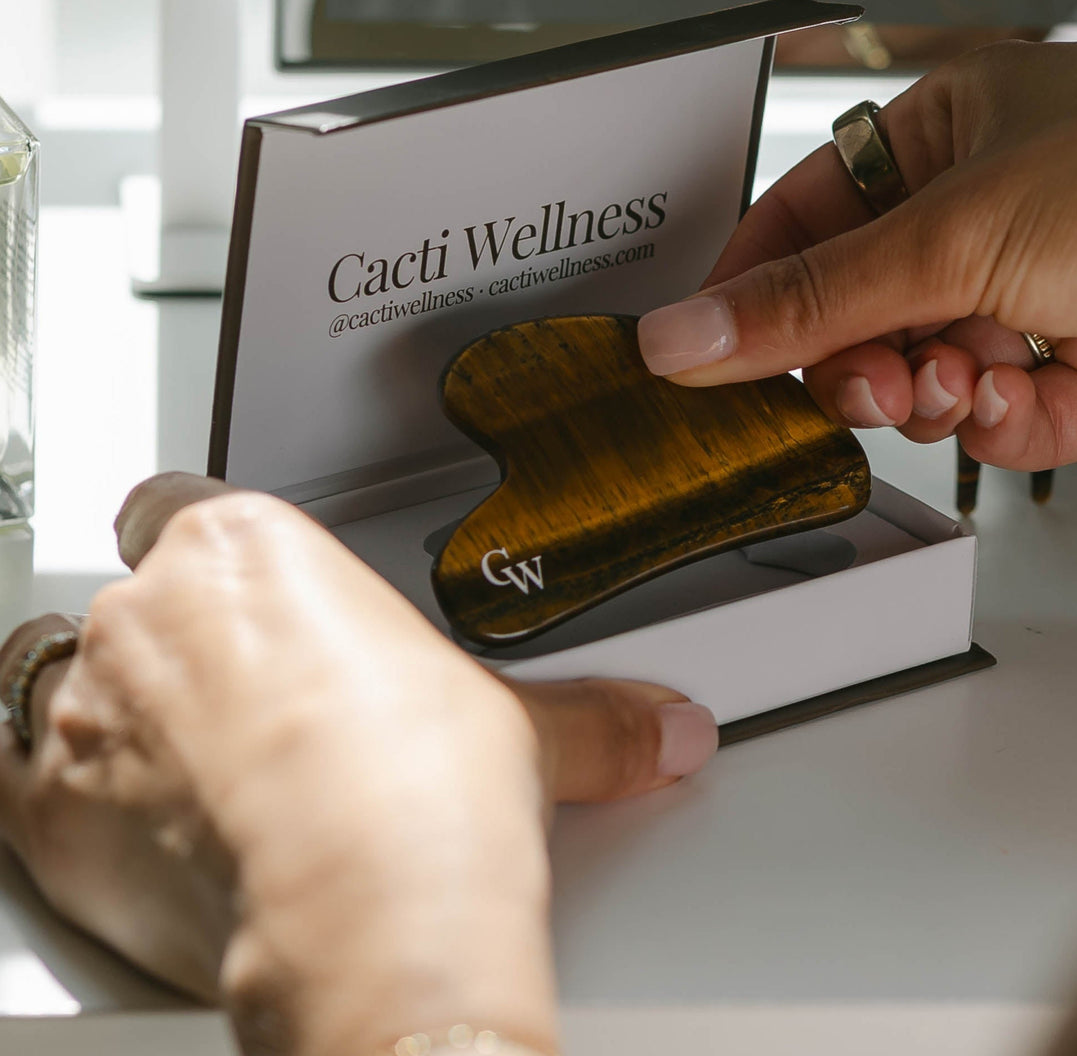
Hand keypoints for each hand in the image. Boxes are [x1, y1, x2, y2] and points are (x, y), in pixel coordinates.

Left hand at [0, 475, 718, 1055]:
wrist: (371, 915)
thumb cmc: (423, 790)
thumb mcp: (516, 728)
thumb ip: (592, 717)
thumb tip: (666, 727)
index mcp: (253, 548)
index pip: (185, 505)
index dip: (213, 554)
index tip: (251, 600)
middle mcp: (154, 607)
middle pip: (130, 591)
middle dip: (178, 642)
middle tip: (254, 711)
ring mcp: (87, 703)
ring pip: (60, 673)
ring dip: (110, 712)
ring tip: (195, 774)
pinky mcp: (42, 806)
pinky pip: (10, 771)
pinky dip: (50, 791)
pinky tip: (122, 823)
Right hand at [638, 41, 1076, 470]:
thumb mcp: (954, 232)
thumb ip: (807, 300)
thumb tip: (686, 334)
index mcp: (947, 134)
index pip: (807, 216)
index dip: (752, 284)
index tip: (707, 344)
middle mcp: (989, 215)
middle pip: (856, 308)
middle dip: (849, 355)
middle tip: (854, 379)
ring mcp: (1035, 297)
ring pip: (915, 371)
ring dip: (914, 391)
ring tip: (939, 383)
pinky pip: (987, 417)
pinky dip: (984, 420)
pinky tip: (1004, 396)